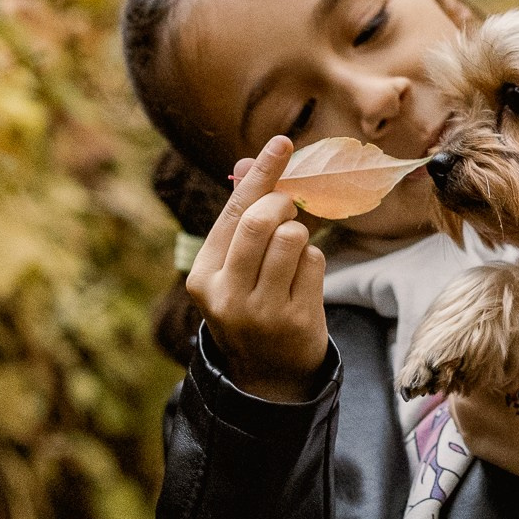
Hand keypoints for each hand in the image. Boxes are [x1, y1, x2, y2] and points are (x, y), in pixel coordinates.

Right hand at [184, 136, 328, 402]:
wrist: (269, 375)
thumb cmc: (252, 305)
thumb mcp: (235, 268)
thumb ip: (241, 217)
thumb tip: (247, 162)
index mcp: (204, 277)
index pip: (232, 213)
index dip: (260, 174)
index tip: (282, 143)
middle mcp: (226, 295)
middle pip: (260, 221)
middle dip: (282, 204)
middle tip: (289, 209)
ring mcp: (261, 311)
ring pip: (292, 239)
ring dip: (300, 236)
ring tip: (292, 255)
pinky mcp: (295, 321)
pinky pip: (314, 263)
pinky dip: (313, 261)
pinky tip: (302, 282)